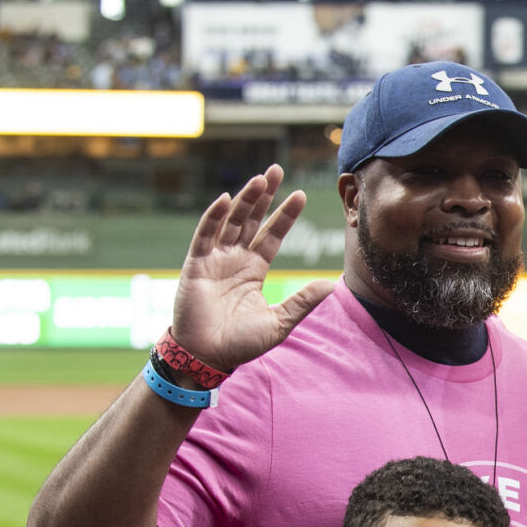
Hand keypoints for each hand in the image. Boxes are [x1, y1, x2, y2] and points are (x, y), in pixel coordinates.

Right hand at [170, 165, 335, 370]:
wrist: (208, 357)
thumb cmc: (240, 343)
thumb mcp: (279, 322)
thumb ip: (302, 301)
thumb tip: (331, 284)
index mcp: (254, 270)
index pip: (271, 235)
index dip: (284, 215)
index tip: (301, 195)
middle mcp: (234, 259)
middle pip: (251, 219)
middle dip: (264, 195)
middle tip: (277, 169)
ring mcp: (214, 260)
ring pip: (231, 222)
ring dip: (244, 200)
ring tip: (261, 179)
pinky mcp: (195, 265)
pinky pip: (204, 236)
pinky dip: (213, 217)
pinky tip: (225, 199)